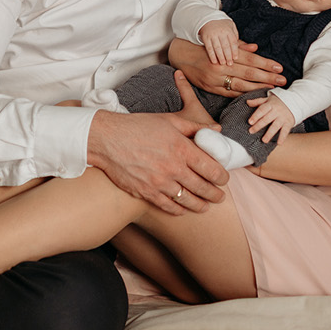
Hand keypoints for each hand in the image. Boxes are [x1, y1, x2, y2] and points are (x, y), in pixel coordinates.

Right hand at [87, 83, 228, 215]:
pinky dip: (179, 209)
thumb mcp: (168, 120)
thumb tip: (216, 130)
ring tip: (206, 206)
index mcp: (182, 148)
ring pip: (188, 200)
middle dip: (215, 194)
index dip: (222, 176)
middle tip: (220, 196)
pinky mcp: (146, 192)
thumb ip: (194, 126)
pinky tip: (184, 209)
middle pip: (203, 188)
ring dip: (201, 205)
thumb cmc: (137, 127)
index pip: (212, 168)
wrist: (106, 139)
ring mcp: (160, 183)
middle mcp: (173, 168)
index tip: (224, 178)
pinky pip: (169, 206)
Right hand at [168, 37, 285, 99]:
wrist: (180, 56)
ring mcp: (215, 80)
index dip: (265, 64)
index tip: (279, 67)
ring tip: (273, 89)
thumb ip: (238, 46)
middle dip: (267, 77)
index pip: (249, 59)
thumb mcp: (219, 43)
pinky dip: (243, 95)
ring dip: (258, 88)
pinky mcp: (210, 89)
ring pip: (240, 86)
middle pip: (248, 73)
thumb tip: (256, 48)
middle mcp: (220, 68)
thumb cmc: (202, 47)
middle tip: (282, 80)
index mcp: (224, 54)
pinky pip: (230, 94)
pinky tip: (255, 96)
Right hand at [199, 19, 239, 66]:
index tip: (235, 58)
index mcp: (228, 30)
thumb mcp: (232, 28)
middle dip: (228, 55)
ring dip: (220, 56)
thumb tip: (252, 47)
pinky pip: (209, 48)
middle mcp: (221, 32)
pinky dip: (211, 55)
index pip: (233, 42)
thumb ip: (238, 38)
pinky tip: (214, 61)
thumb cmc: (223, 27)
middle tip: (230, 63)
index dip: (234, 51)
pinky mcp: (205, 37)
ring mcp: (212, 34)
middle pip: (225, 46)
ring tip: (223, 63)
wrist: (208, 19)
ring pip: (217, 47)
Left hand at [245, 95, 297, 145]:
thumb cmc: (277, 102)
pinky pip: (285, 131)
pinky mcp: (288, 123)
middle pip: (266, 119)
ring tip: (264, 140)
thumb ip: (258, 101)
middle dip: (258, 125)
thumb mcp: (268, 99)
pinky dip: (282, 137)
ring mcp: (283, 118)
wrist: (294, 101)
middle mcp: (276, 111)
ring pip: (275, 126)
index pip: (262, 110)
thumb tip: (247, 102)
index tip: (250, 122)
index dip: (256, 116)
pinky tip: (279, 143)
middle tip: (251, 131)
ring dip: (269, 134)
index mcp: (270, 105)